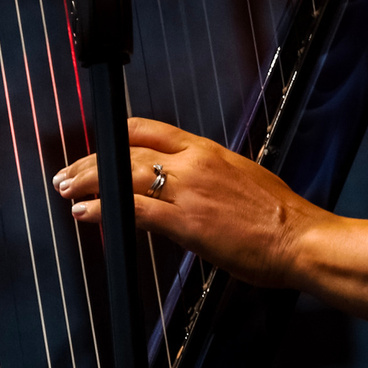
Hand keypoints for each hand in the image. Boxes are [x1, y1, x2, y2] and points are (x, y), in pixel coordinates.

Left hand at [52, 118, 328, 289]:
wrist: (300, 238)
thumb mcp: (244, 179)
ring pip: (123, 176)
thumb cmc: (281, 216)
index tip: (98, 146)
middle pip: (128, 152)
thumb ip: (211, 177)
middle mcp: (194, 163)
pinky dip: (104, 211)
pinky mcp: (186, 222)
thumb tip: (190, 185)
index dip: (116, 137)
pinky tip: (85, 214)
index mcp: (209, 150)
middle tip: (68, 174)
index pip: (151, 129)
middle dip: (92, 162)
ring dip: (88, 184)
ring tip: (67, 192)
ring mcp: (188, 191)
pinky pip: (133, 211)